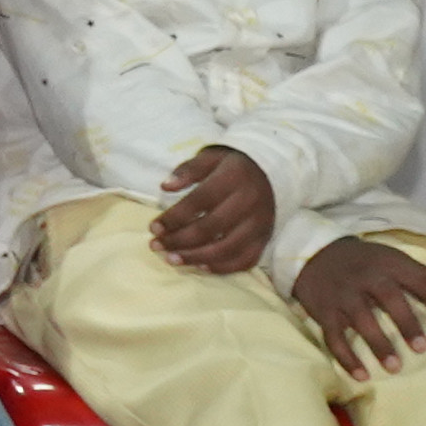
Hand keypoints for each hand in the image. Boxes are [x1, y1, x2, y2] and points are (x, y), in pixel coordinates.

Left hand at [154, 144, 274, 272]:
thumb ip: (188, 170)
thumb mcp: (210, 157)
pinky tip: (200, 267)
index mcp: (233, 179)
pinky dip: (223, 267)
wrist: (272, 173)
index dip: (174, 217)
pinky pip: (246, 260)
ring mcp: (260, 224)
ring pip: (227, 248)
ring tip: (171, 260)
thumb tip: (165, 186)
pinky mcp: (266, 239)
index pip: (199, 202)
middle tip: (156, 246)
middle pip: (211, 228)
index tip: (153, 227)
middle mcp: (249, 204)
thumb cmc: (232, 166)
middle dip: (179, 240)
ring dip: (196, 257)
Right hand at [295, 236, 425, 374]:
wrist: (313, 255)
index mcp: (389, 264)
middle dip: (406, 323)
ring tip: (394, 368)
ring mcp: (343, 294)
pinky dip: (346, 357)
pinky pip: (333, 336)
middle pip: (388, 297)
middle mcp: (365, 277)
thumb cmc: (367, 265)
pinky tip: (361, 375)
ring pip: (360, 319)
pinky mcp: (324, 311)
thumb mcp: (393, 262)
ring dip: (378, 344)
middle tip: (421, 348)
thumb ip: (420, 280)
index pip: (419, 279)